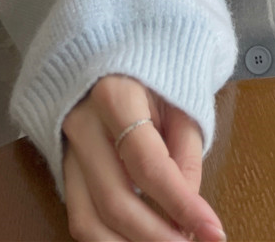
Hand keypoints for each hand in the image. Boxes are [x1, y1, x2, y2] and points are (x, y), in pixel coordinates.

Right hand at [62, 75, 225, 241]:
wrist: (111, 53)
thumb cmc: (152, 71)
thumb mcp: (180, 98)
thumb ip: (186, 152)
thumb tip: (187, 208)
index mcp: (114, 96)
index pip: (148, 165)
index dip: (181, 204)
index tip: (212, 231)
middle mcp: (81, 125)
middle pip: (115, 201)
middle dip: (157, 235)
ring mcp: (65, 149)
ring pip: (88, 221)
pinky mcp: (62, 167)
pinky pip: (80, 215)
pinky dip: (109, 238)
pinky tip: (139, 239)